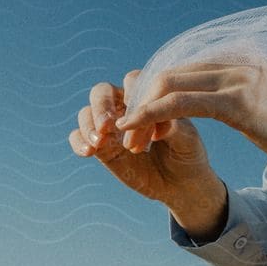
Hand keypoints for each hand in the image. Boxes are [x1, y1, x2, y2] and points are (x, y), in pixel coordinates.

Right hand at [69, 71, 216, 205]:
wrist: (182, 184)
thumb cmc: (188, 154)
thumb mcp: (187, 140)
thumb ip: (174, 128)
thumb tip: (161, 121)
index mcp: (147, 97)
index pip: (132, 81)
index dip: (132, 92)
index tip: (137, 110)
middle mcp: (124, 108)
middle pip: (101, 92)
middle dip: (101, 105)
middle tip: (107, 125)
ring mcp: (110, 128)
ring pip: (86, 112)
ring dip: (88, 124)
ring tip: (99, 142)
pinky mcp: (101, 148)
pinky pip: (78, 137)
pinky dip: (78, 141)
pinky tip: (89, 153)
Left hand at [114, 58, 266, 182]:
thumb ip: (243, 95)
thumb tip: (224, 103)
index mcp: (243, 60)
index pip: (184, 70)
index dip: (155, 95)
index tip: (141, 123)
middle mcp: (238, 62)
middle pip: (170, 73)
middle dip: (142, 102)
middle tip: (128, 133)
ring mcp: (240, 78)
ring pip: (171, 85)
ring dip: (143, 113)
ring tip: (129, 139)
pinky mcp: (240, 102)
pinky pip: (184, 103)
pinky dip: (154, 115)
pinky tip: (140, 131)